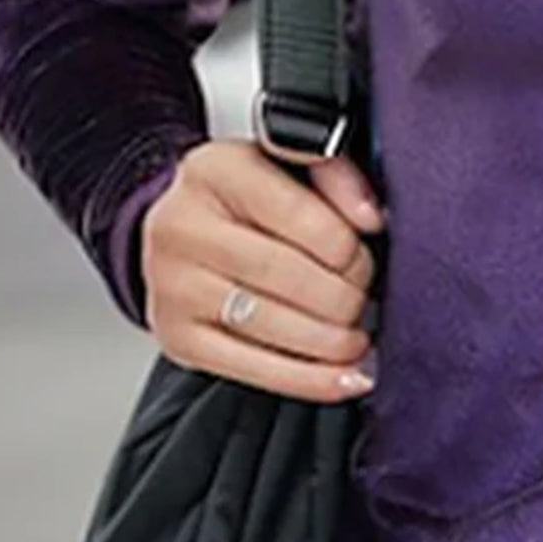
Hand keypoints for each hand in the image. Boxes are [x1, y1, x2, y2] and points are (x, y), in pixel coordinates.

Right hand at [141, 141, 383, 402]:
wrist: (185, 227)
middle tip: (365, 298)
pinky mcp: (177, 337)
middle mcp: (182, 226)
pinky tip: (343, 376)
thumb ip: (335, 174)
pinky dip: (307, 378)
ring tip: (359, 337)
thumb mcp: (288, 162)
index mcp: (214, 169)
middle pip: (281, 272)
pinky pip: (249, 368)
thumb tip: (369, 216)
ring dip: (329, 340)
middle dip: (340, 293)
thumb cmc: (250, 196)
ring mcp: (173, 286)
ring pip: (268, 323)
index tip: (366, 255)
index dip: (344, 244)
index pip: (294, 213)